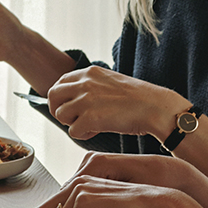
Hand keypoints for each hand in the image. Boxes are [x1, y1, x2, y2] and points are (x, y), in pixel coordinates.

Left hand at [46, 67, 184, 144]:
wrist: (155, 107)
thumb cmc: (138, 99)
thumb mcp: (110, 81)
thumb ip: (91, 85)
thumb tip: (75, 98)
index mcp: (89, 72)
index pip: (60, 82)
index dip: (62, 97)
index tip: (71, 107)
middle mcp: (84, 83)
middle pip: (52, 96)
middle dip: (59, 110)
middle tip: (73, 120)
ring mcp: (85, 100)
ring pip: (60, 114)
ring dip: (72, 123)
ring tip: (90, 126)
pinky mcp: (90, 118)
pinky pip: (72, 131)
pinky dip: (82, 135)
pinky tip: (96, 132)